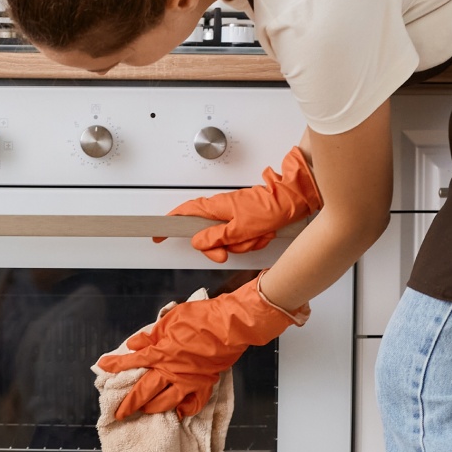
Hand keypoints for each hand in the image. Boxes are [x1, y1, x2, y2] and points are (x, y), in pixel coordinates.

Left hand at [97, 275, 308, 419]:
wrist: (229, 325)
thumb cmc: (200, 318)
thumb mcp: (170, 319)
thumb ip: (151, 335)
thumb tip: (135, 344)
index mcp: (160, 352)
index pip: (131, 362)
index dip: (115, 365)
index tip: (102, 368)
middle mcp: (170, 371)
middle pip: (144, 391)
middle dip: (129, 403)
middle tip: (119, 413)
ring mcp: (187, 381)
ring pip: (165, 402)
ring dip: (152, 408)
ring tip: (145, 411)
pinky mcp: (204, 385)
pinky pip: (192, 404)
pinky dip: (184, 410)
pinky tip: (178, 414)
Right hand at [162, 145, 321, 262]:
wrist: (292, 200)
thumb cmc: (270, 207)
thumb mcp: (240, 229)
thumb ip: (217, 238)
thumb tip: (200, 242)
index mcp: (215, 208)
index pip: (183, 214)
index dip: (169, 224)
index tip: (159, 234)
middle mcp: (221, 210)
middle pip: (207, 236)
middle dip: (219, 247)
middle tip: (227, 251)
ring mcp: (233, 216)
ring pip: (227, 240)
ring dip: (241, 244)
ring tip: (255, 236)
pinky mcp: (245, 220)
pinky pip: (241, 238)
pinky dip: (251, 240)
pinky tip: (261, 234)